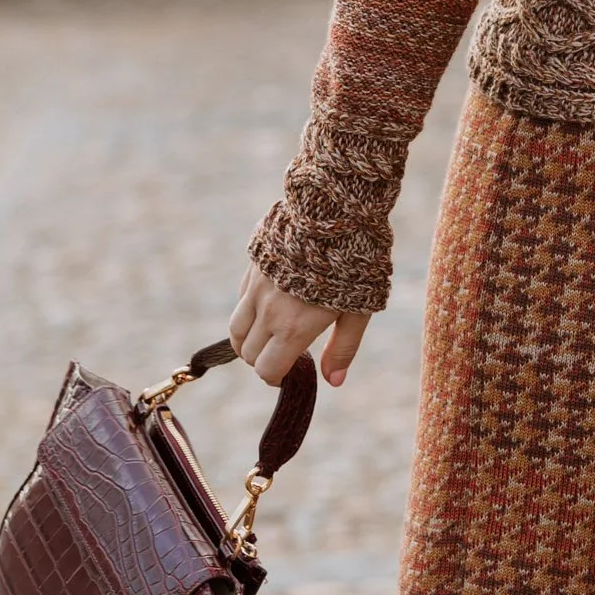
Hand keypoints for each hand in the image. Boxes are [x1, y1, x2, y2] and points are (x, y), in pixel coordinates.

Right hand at [230, 260, 370, 387]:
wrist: (336, 213)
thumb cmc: (354, 265)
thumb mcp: (359, 310)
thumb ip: (342, 348)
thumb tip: (332, 381)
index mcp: (293, 328)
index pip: (267, 370)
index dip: (276, 377)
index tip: (289, 373)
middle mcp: (268, 311)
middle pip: (248, 353)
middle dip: (264, 360)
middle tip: (285, 352)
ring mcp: (257, 287)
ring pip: (236, 329)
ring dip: (248, 340)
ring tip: (269, 335)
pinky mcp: (253, 266)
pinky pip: (240, 300)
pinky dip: (249, 311)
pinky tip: (270, 304)